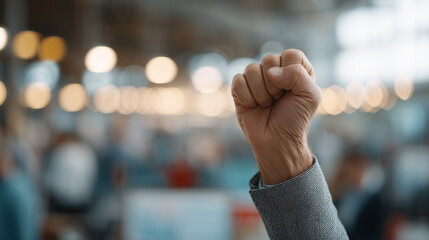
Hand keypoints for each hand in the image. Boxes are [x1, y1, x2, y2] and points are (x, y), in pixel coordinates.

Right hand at [231, 49, 321, 184]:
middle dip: (275, 85)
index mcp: (295, 69)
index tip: (293, 91)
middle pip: (269, 59)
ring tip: (267, 104)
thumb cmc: (295, 120)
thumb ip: (299, 75)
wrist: (277, 142)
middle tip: (278, 99)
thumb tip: (271, 72)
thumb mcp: (310, 96)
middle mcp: (275, 71)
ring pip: (252, 69)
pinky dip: (246, 96)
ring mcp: (256, 80)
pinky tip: (253, 106)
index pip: (291, 55)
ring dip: (261, 93)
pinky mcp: (240, 89)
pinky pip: (238, 81)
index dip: (291, 72)